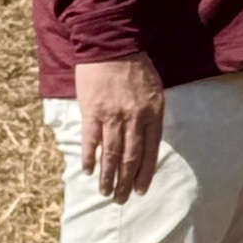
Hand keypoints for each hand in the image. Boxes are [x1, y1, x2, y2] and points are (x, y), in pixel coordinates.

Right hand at [74, 53, 164, 202]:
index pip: (151, 151)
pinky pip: (91, 140)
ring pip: (111, 154)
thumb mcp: (154, 89)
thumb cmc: (135, 65)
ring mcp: (112, 116)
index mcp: (153, 113)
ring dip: (108, 177)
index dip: (145, 173)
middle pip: (131, 158)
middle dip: (127, 182)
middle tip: (122, 199)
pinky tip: (88, 171)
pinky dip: (89, 157)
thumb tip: (146, 140)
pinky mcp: (92, 111)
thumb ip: (150, 115)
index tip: (141, 189)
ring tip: (106, 193)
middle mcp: (134, 118)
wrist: (111, 43)